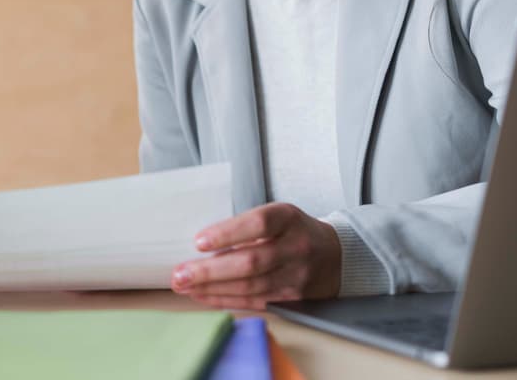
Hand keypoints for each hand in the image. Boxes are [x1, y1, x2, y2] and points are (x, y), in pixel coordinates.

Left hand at [170, 202, 340, 309]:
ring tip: (183, 286)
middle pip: (251, 262)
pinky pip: (254, 302)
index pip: (258, 225)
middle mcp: (295, 248)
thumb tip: (200, 242)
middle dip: (210, 271)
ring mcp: (296, 276)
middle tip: (180, 273)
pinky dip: (224, 300)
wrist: (336, 256)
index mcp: (288, 219)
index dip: (227, 233)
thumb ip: (246, 225)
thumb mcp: (277, 215)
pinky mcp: (292, 299)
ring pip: (251, 286)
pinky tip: (202, 296)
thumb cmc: (292, 231)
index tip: (198, 241)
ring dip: (212, 288)